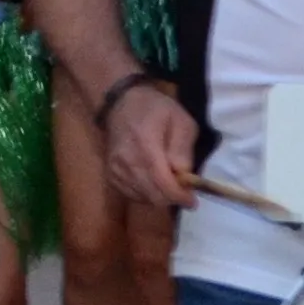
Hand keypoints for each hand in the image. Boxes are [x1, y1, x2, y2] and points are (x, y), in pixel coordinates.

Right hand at [103, 82, 197, 210]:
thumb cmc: (155, 109)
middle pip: (153, 195)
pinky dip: (146, 195)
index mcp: (146, 145)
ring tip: (170, 185)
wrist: (122, 103)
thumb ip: (183, 149)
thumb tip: (183, 174)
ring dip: (160, 197)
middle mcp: (127, 161)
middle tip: (184, 193)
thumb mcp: (181, 120)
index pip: (162, 183)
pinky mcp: (111, 174)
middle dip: (172, 198)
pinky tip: (154, 183)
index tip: (192, 201)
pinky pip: (131, 195)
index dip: (179, 196)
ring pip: (143, 198)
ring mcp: (116, 169)